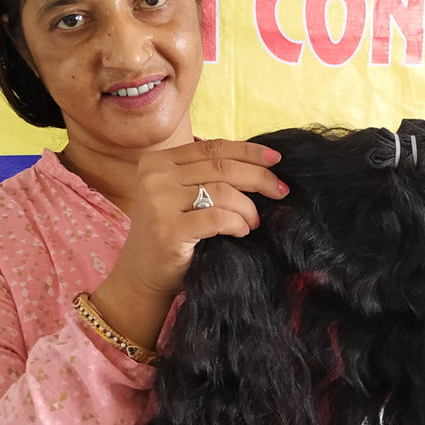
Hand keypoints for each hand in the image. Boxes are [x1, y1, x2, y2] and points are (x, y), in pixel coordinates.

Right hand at [93, 138, 286, 345]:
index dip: (248, 151)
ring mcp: (159, 201)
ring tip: (254, 221)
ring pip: (222, 191)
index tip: (275, 159)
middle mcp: (155, 176)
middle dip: (258, 177)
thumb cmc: (172, 234)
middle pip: (221, 166)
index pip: (212, 148)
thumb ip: (207, 175)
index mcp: (158, 161)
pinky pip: (217, 217)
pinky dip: (237, 223)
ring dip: (248, 207)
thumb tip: (259, 163)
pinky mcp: (169, 229)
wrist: (143, 276)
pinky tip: (242, 231)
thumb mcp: (183, 195)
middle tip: (280, 190)